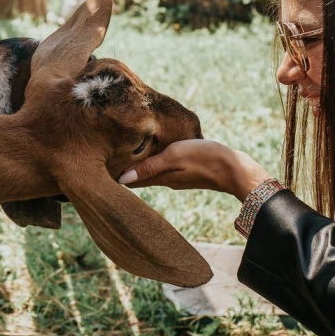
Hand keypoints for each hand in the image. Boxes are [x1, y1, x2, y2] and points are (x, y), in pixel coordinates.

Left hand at [117, 139, 273, 200]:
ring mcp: (177, 176)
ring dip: (136, 167)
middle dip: (122, 172)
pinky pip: (163, 167)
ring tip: (120, 157)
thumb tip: (121, 179)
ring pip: (150, 172)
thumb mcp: (175, 156)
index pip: (131, 181)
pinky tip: (150, 154)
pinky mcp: (187, 171)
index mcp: (161, 178)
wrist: (236, 169)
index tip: (97, 172)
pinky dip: (152, 163)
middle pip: (138, 177)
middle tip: (103, 164)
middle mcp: (166, 180)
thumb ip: (149, 166)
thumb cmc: (205, 159)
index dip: (115, 177)